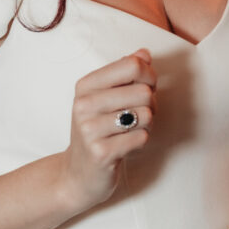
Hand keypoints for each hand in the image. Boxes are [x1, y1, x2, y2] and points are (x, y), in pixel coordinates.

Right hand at [59, 49, 156, 211]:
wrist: (77, 175)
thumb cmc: (97, 131)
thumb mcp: (105, 97)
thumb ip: (125, 73)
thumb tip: (144, 53)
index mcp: (85, 85)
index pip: (132, 64)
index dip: (149, 75)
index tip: (146, 87)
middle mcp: (83, 104)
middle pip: (143, 90)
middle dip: (151, 103)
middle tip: (140, 114)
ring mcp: (90, 129)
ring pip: (146, 114)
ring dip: (148, 124)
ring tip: (133, 130)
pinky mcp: (101, 153)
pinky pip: (141, 138)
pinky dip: (141, 141)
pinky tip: (127, 145)